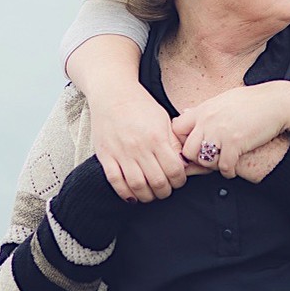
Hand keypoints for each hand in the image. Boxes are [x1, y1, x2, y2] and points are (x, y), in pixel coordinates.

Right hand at [90, 85, 187, 202]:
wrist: (113, 94)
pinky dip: (125, 193)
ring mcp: (121, 153)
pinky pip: (116, 182)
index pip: (174, 170)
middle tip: (166, 190)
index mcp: (157, 137)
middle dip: (165, 191)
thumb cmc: (140, 105)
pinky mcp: (106, 156)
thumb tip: (183, 164)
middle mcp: (139, 147)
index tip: (178, 180)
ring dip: (147, 196)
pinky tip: (132, 195)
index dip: (179, 180)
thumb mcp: (164, 120)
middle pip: (157, 182)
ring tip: (151, 194)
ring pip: (137, 186)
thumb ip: (173, 142)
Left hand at [170, 82, 289, 176]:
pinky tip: (233, 169)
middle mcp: (208, 120)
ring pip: (204, 160)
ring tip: (221, 163)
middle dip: (196, 159)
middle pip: (187, 150)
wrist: (277, 103)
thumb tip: (186, 112)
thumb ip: (204, 109)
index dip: (181, 141)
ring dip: (212, 166)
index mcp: (203, 109)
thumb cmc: (252, 101)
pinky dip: (228, 172)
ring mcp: (221, 132)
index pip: (176, 128)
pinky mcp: (235, 143)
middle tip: (207, 161)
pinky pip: (224, 167)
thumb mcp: (223, 99)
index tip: (193, 146)